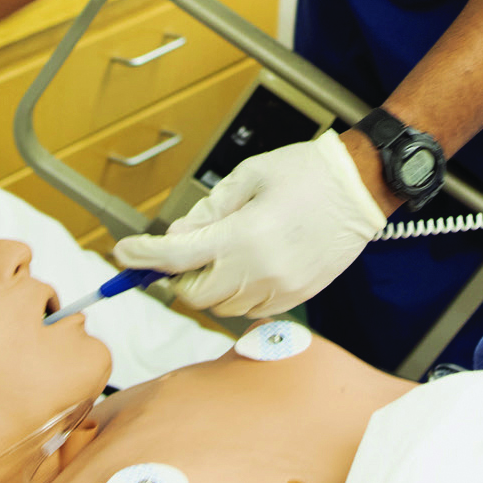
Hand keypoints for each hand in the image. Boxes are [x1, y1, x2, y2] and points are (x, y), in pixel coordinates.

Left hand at [110, 131, 385, 318]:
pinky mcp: (297, 296)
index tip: (123, 254)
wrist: (359, 188)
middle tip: (177, 257)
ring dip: (206, 288)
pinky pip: (251, 310)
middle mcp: (260, 269)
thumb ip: (207, 210)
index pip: (175, 257)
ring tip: (212, 260)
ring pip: (221, 308)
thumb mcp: (247, 177)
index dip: (142, 257)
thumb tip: (176, 237)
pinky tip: (241, 271)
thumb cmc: (305, 173)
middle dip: (176, 278)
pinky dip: (235, 296)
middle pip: (194, 294)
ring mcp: (280, 287)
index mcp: (243, 235)